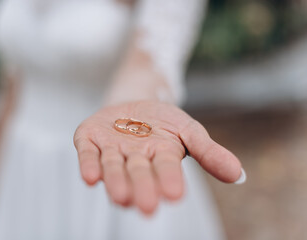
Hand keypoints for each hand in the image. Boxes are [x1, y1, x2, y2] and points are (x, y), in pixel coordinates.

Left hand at [74, 100, 241, 214]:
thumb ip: (209, 152)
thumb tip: (238, 175)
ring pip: (112, 168)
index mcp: (160, 157)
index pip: (166, 169)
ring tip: (121, 197)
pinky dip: (88, 164)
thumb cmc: (162, 121)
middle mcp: (134, 158)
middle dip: (142, 188)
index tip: (174, 196)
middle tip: (147, 207)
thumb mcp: (189, 130)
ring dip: (115, 182)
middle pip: (138, 173)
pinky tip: (90, 178)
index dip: (169, 180)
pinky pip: (87, 153)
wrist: (133, 102)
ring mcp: (110, 150)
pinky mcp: (90, 140)